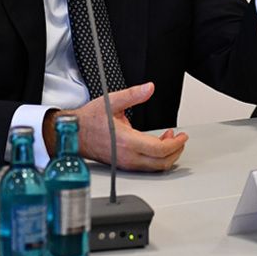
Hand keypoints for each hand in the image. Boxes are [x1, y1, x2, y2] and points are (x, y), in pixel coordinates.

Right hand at [63, 82, 188, 171]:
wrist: (73, 134)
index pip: (159, 150)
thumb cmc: (89, 120)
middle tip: (181, 139)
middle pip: (161, 163)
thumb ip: (133, 95)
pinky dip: (156, 157)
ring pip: (154, 167)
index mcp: (126, 141)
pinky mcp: (122, 164)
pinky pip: (145, 166)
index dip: (175, 144)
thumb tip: (149, 88)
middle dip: (175, 151)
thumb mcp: (111, 102)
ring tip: (170, 138)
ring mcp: (125, 163)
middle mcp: (127, 156)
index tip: (182, 136)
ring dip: (166, 154)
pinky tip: (157, 143)